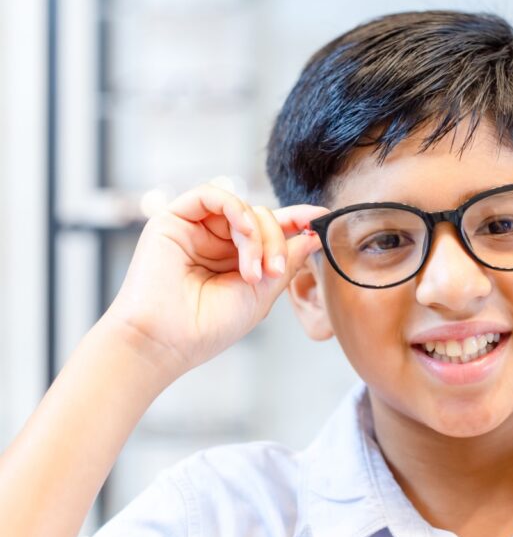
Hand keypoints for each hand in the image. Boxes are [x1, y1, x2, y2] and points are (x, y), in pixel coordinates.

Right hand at [101, 183, 328, 381]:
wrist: (167, 341)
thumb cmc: (209, 326)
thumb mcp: (261, 292)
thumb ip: (286, 260)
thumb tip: (314, 234)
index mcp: (236, 260)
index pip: (269, 231)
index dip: (296, 221)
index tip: (321, 218)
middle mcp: (216, 242)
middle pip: (261, 218)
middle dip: (276, 242)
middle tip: (272, 272)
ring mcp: (194, 230)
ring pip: (242, 208)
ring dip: (257, 234)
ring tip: (254, 271)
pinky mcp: (172, 220)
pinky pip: (210, 195)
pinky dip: (236, 209)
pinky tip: (244, 232)